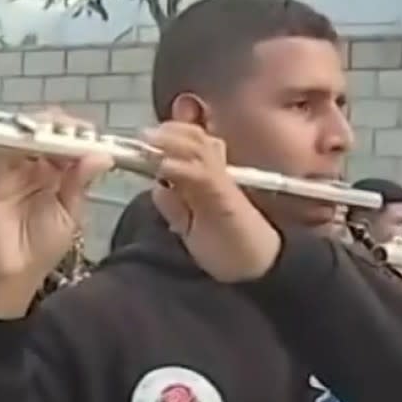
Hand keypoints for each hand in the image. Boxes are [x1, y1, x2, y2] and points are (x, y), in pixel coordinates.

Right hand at [0, 111, 111, 319]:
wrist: (11, 272)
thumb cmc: (42, 248)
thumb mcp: (70, 214)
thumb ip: (81, 183)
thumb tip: (103, 156)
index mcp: (60, 173)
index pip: (70, 144)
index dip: (80, 134)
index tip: (91, 134)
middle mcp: (37, 164)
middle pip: (48, 132)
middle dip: (62, 126)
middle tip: (74, 130)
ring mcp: (14, 166)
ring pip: (26, 134)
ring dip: (41, 127)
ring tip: (57, 130)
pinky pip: (3, 148)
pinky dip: (18, 139)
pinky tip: (34, 139)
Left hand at [143, 122, 281, 283]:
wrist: (257, 269)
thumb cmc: (226, 248)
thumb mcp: (189, 226)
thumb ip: (175, 206)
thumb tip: (156, 186)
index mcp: (210, 177)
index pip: (193, 142)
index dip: (172, 132)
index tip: (148, 133)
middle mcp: (218, 174)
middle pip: (196, 138)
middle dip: (169, 132)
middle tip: (145, 135)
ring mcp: (223, 184)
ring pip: (200, 149)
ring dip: (172, 143)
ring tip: (150, 143)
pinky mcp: (227, 198)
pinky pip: (205, 175)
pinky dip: (182, 168)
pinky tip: (165, 168)